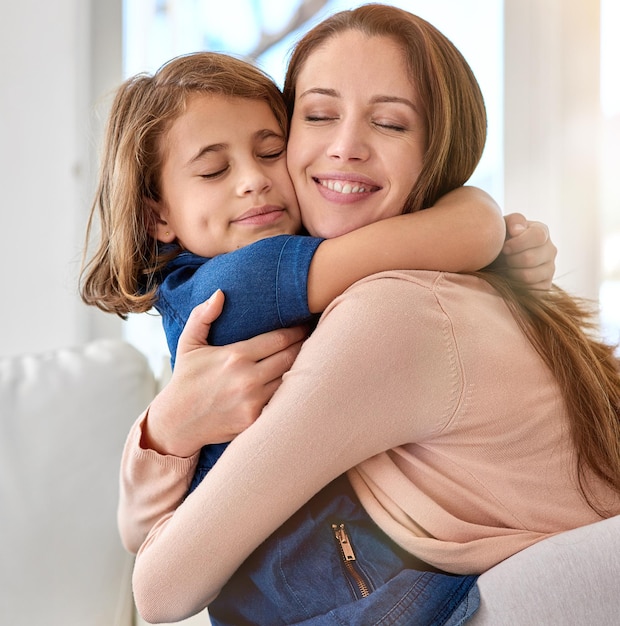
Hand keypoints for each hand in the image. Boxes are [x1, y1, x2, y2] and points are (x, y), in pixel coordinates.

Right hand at [142, 290, 307, 456]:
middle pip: (291, 358)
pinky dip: (291, 392)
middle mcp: (247, 378)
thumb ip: (203, 316)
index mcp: (235, 356)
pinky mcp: (255, 420)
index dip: (296, 330)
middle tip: (314, 338)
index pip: (279, 339)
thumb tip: (220, 293)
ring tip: (314, 357)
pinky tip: (299, 383)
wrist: (177, 422)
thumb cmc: (186, 379)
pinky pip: (282, 401)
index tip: (303, 324)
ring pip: (291, 380)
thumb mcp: (189, 343)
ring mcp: (253, 401)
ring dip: (302, 368)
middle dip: (305, 346)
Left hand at [501, 213, 556, 289]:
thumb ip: (513, 221)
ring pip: (528, 276)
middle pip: (530, 258)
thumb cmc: (501, 239)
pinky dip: (515, 286)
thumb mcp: (504, 225)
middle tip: (503, 259)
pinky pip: (529, 289)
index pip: (538, 236)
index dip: (518, 243)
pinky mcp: (544, 286)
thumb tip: (517, 230)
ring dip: (510, 273)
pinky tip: (510, 278)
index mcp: (542, 232)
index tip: (504, 247)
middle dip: (510, 260)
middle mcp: (550, 250)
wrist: (496, 259)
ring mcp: (549, 269)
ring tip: (505, 268)